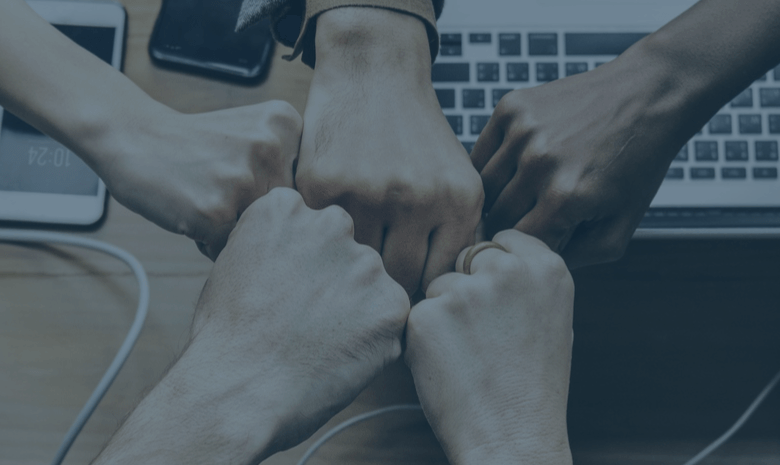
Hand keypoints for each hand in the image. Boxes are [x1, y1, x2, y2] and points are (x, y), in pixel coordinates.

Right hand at [93, 101, 301, 258]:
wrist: (132, 136)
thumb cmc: (194, 144)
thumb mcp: (252, 132)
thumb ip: (289, 165)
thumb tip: (318, 229)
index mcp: (287, 123)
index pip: (306, 187)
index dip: (272, 193)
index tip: (243, 174)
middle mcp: (271, 147)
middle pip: (285, 213)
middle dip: (255, 215)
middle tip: (218, 188)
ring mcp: (243, 179)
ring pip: (260, 234)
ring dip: (233, 230)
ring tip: (204, 198)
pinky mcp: (215, 211)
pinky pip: (229, 249)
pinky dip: (209, 242)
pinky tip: (190, 210)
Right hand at [102, 188, 408, 463]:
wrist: (238, 389)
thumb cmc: (225, 337)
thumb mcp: (232, 265)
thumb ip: (274, 245)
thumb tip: (297, 254)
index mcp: (286, 208)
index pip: (309, 227)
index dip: (297, 265)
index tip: (281, 292)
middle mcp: (331, 223)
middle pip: (343, 251)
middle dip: (331, 281)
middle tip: (302, 322)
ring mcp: (365, 264)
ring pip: (369, 285)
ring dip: (354, 310)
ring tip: (316, 344)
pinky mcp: (391, 305)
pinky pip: (388, 320)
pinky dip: (371, 341)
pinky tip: (335, 358)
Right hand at [296, 7, 482, 296]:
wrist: (374, 74)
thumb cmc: (417, 136)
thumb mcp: (457, 180)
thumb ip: (456, 237)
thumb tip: (444, 304)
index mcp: (458, 201)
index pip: (439, 280)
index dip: (421, 296)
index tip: (405, 298)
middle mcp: (417, 199)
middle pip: (398, 281)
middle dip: (385, 290)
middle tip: (371, 292)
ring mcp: (367, 192)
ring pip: (356, 265)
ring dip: (349, 269)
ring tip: (346, 270)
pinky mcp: (322, 185)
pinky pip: (321, 238)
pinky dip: (321, 242)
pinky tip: (324, 235)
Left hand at [406, 230, 574, 464]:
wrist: (513, 436)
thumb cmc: (533, 388)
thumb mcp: (553, 320)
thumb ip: (527, 282)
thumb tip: (494, 256)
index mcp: (546, 267)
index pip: (502, 239)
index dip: (493, 269)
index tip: (497, 299)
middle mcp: (507, 270)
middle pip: (467, 258)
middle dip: (467, 287)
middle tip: (484, 337)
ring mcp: (465, 291)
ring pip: (438, 286)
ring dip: (444, 314)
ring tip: (470, 357)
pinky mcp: (427, 316)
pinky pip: (417, 315)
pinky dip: (425, 339)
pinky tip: (450, 366)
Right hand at [471, 0, 779, 268]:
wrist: (648, 94)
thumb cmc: (638, 164)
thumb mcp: (621, 227)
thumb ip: (578, 258)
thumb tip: (532, 267)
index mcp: (566, 199)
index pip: (519, 247)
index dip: (526, 253)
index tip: (535, 247)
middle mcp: (539, 163)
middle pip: (496, 218)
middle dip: (510, 228)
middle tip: (527, 224)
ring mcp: (522, 132)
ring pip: (483, 187)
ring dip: (496, 199)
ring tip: (521, 199)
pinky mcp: (511, 107)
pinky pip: (481, 153)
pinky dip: (491, 167)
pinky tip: (515, 170)